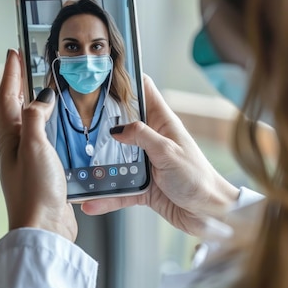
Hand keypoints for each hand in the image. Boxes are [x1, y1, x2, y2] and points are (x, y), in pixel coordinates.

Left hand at [0, 49, 76, 241]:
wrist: (44, 229)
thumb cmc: (35, 191)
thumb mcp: (34, 145)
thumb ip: (36, 117)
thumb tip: (41, 97)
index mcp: (9, 138)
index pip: (7, 97)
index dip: (10, 73)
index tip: (15, 52)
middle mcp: (17, 147)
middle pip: (17, 108)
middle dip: (22, 85)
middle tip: (31, 66)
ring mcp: (31, 159)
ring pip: (34, 123)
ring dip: (40, 104)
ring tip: (51, 89)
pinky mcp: (46, 170)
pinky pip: (48, 140)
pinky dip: (55, 126)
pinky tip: (67, 126)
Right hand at [82, 75, 238, 235]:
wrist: (209, 212)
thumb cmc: (198, 178)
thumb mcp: (168, 151)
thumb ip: (142, 136)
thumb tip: (117, 129)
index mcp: (163, 123)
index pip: (144, 91)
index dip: (126, 80)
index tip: (104, 75)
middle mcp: (152, 140)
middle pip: (123, 123)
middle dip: (101, 122)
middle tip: (78, 119)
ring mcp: (146, 163)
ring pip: (116, 158)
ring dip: (100, 165)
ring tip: (79, 166)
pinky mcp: (143, 186)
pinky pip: (119, 190)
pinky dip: (106, 197)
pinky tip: (91, 202)